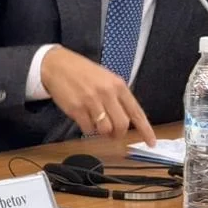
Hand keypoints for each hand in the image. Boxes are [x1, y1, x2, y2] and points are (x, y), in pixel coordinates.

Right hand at [40, 46, 155, 145]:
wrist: (56, 64)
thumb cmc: (81, 71)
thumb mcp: (105, 78)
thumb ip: (117, 96)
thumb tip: (126, 118)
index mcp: (118, 85)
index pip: (136, 112)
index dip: (145, 130)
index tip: (151, 142)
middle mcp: (107, 93)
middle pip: (122, 125)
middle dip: (118, 134)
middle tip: (113, 133)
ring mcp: (91, 101)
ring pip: (105, 129)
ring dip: (102, 132)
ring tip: (96, 124)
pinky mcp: (76, 109)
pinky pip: (88, 129)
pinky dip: (88, 129)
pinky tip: (84, 119)